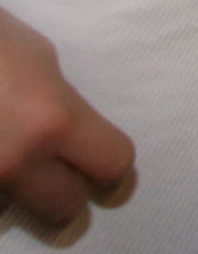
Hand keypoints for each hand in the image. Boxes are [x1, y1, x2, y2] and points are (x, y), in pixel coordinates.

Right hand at [0, 6, 132, 226]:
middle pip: (64, 208)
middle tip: (51, 168)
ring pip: (10, 210)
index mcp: (53, 120)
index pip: (112, 164)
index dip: (108, 161)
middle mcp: (15, 159)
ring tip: (2, 150)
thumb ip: (62, 105)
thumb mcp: (39, 61)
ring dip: (11, 190)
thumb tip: (73, 137)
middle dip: (64, 191)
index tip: (97, 156)